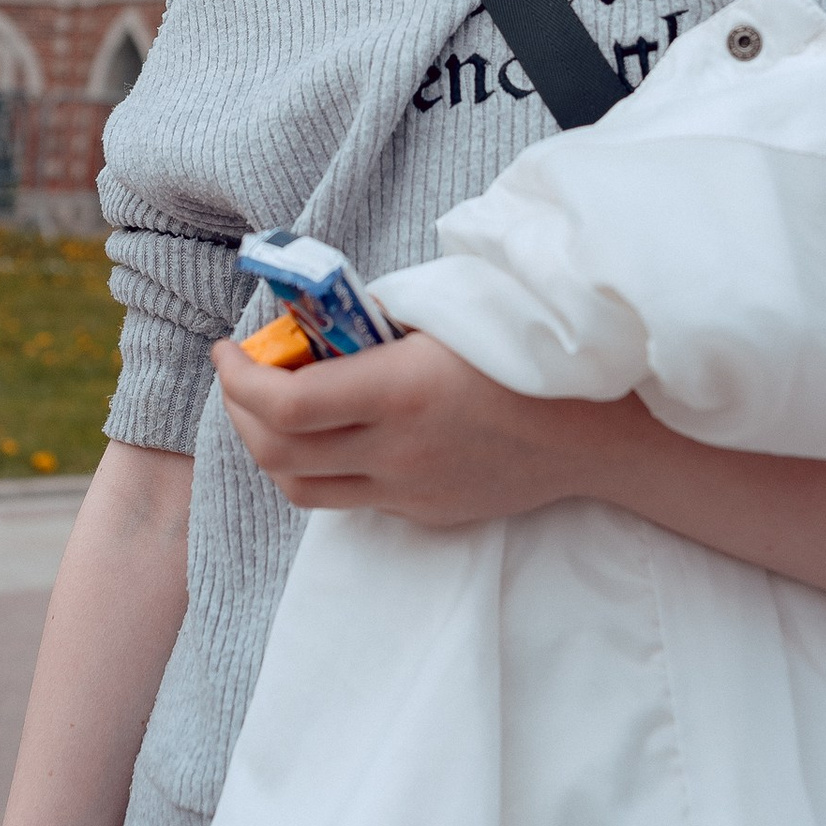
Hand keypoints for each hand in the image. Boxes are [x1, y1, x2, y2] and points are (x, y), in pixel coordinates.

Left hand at [212, 329, 639, 526]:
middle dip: (240, 413)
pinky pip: (350, 498)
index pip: (283, 406)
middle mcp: (397, 452)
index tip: (227, 349)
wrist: (598, 429)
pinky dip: (322, 466)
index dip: (237, 379)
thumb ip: (378, 317)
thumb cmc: (528, 349)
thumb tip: (313, 313)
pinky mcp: (425, 513)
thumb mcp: (451, 312)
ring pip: (302, 490)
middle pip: (277, 455)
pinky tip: (336, 431)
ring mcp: (410, 492)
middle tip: (241, 375)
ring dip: (271, 449)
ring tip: (273, 409)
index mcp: (400, 392)